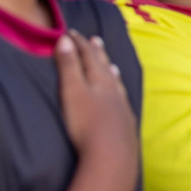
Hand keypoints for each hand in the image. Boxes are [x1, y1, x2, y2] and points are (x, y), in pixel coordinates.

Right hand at [55, 30, 137, 177]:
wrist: (112, 157)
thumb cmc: (87, 123)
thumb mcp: (72, 92)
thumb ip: (68, 66)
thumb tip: (64, 39)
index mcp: (99, 80)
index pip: (88, 56)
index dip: (79, 43)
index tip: (71, 32)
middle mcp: (114, 91)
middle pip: (105, 67)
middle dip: (98, 53)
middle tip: (95, 40)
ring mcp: (122, 108)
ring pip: (117, 85)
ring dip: (111, 72)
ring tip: (111, 65)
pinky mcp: (125, 125)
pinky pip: (123, 102)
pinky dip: (119, 94)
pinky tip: (121, 99)